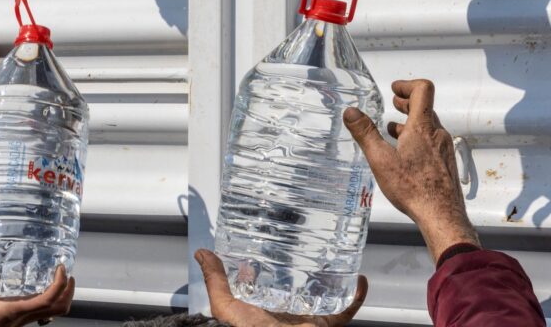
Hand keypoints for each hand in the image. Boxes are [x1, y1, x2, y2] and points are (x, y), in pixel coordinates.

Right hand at [0, 243, 74, 326]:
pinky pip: (41, 312)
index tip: (60, 267)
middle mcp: (24, 317)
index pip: (48, 299)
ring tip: (57, 278)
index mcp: (16, 310)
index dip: (60, 284)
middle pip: (58, 309)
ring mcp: (22, 321)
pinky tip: (37, 287)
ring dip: (60, 296)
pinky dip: (48, 299)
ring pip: (52, 312)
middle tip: (66, 273)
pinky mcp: (17, 321)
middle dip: (68, 291)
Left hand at [195, 250, 366, 326]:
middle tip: (306, 243)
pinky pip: (343, 312)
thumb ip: (216, 281)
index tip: (261, 246)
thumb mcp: (225, 306)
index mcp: (261, 309)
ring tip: (335, 256)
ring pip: (323, 297)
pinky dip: (355, 298)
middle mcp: (284, 314)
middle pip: (296, 289)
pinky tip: (359, 280)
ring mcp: (305, 320)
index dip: (262, 268)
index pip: (264, 286)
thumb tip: (202, 253)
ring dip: (331, 280)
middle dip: (302, 269)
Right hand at [343, 79, 480, 261]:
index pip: (422, 91)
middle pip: (425, 108)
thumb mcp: (381, 159)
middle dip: (407, 102)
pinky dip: (418, 138)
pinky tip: (406, 154)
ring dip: (411, 122)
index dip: (407, 85)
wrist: (442, 216)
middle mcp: (437, 135)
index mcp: (422, 128)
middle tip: (394, 101)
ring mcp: (444, 150)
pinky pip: (433, 142)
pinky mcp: (446, 164)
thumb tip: (351, 112)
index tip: (394, 88)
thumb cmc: (413, 188)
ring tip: (395, 128)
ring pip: (428, 127)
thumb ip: (365, 133)